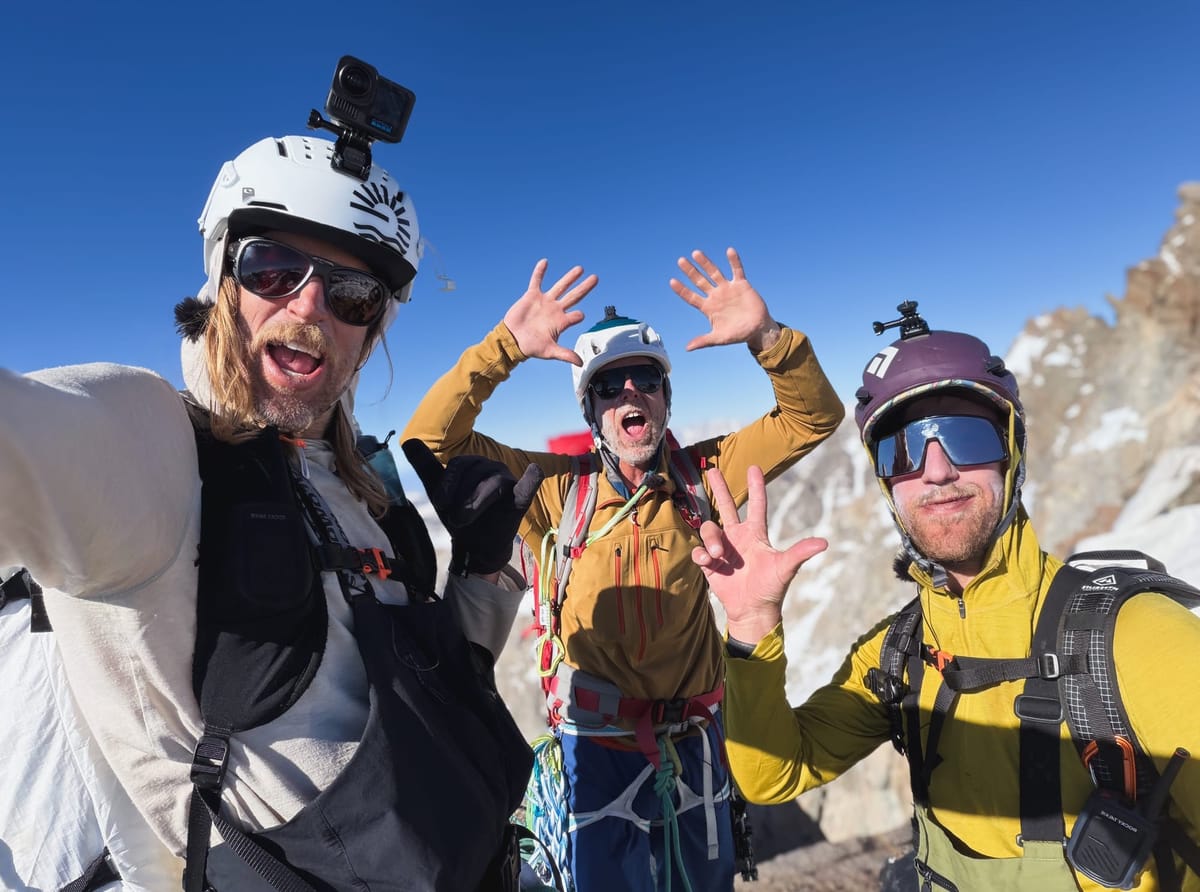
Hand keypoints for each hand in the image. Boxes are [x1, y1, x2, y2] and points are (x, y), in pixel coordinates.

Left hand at [401, 439, 544, 575]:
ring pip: (491, 485)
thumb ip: (425, 466)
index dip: (447, 484)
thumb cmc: (458, 514)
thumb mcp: (438, 491)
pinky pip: (526, 488)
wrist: (474, 545)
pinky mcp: (520, 501)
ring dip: (474, 505)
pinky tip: (534, 471)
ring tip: (465, 521)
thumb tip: (408, 440)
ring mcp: (509, 482)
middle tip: (454, 518)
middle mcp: (492, 468)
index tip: (440, 504)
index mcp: (473, 464)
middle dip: (460, 497)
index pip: (458, 465)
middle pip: (475, 473)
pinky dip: (531, 480)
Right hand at [502, 259, 597, 364]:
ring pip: (560, 286)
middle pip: (574, 296)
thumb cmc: (531, 347)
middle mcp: (555, 310)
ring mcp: (545, 302)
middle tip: (596, 278)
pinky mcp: (532, 296)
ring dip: (570, 277)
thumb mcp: (550, 351)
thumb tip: (580, 362)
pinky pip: (536, 281)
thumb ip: (565, 354)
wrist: (512, 340)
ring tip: (580, 269)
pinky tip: (545, 262)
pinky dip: (540, 272)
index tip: (579, 315)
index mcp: (561, 322)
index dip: (579, 315)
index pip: (576, 316)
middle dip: (584, 287)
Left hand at [669, 247, 780, 352]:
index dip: (682, 290)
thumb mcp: (719, 338)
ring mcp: (728, 288)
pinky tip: (729, 251)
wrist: (757, 329)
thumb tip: (687, 348)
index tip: (672, 281)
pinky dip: (734, 261)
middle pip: (700, 281)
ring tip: (696, 253)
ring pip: (714, 273)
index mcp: (708, 308)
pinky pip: (737, 270)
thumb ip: (704, 341)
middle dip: (690, 271)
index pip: (691, 297)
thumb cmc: (737, 334)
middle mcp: (716, 295)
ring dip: (706, 263)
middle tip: (680, 260)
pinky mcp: (741, 284)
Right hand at [692, 465, 826, 644]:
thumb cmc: (771, 588)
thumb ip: (800, 552)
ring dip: (711, 538)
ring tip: (718, 554)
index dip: (756, 486)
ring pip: (709, 529)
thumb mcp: (785, 568)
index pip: (756, 505)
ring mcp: (722, 548)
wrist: (752, 610)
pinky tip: (709, 563)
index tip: (754, 467)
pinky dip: (702, 554)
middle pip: (727, 506)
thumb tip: (824, 542)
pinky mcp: (709, 562)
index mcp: (756, 534)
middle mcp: (737, 536)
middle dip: (720, 488)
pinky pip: (699, 550)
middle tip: (712, 470)